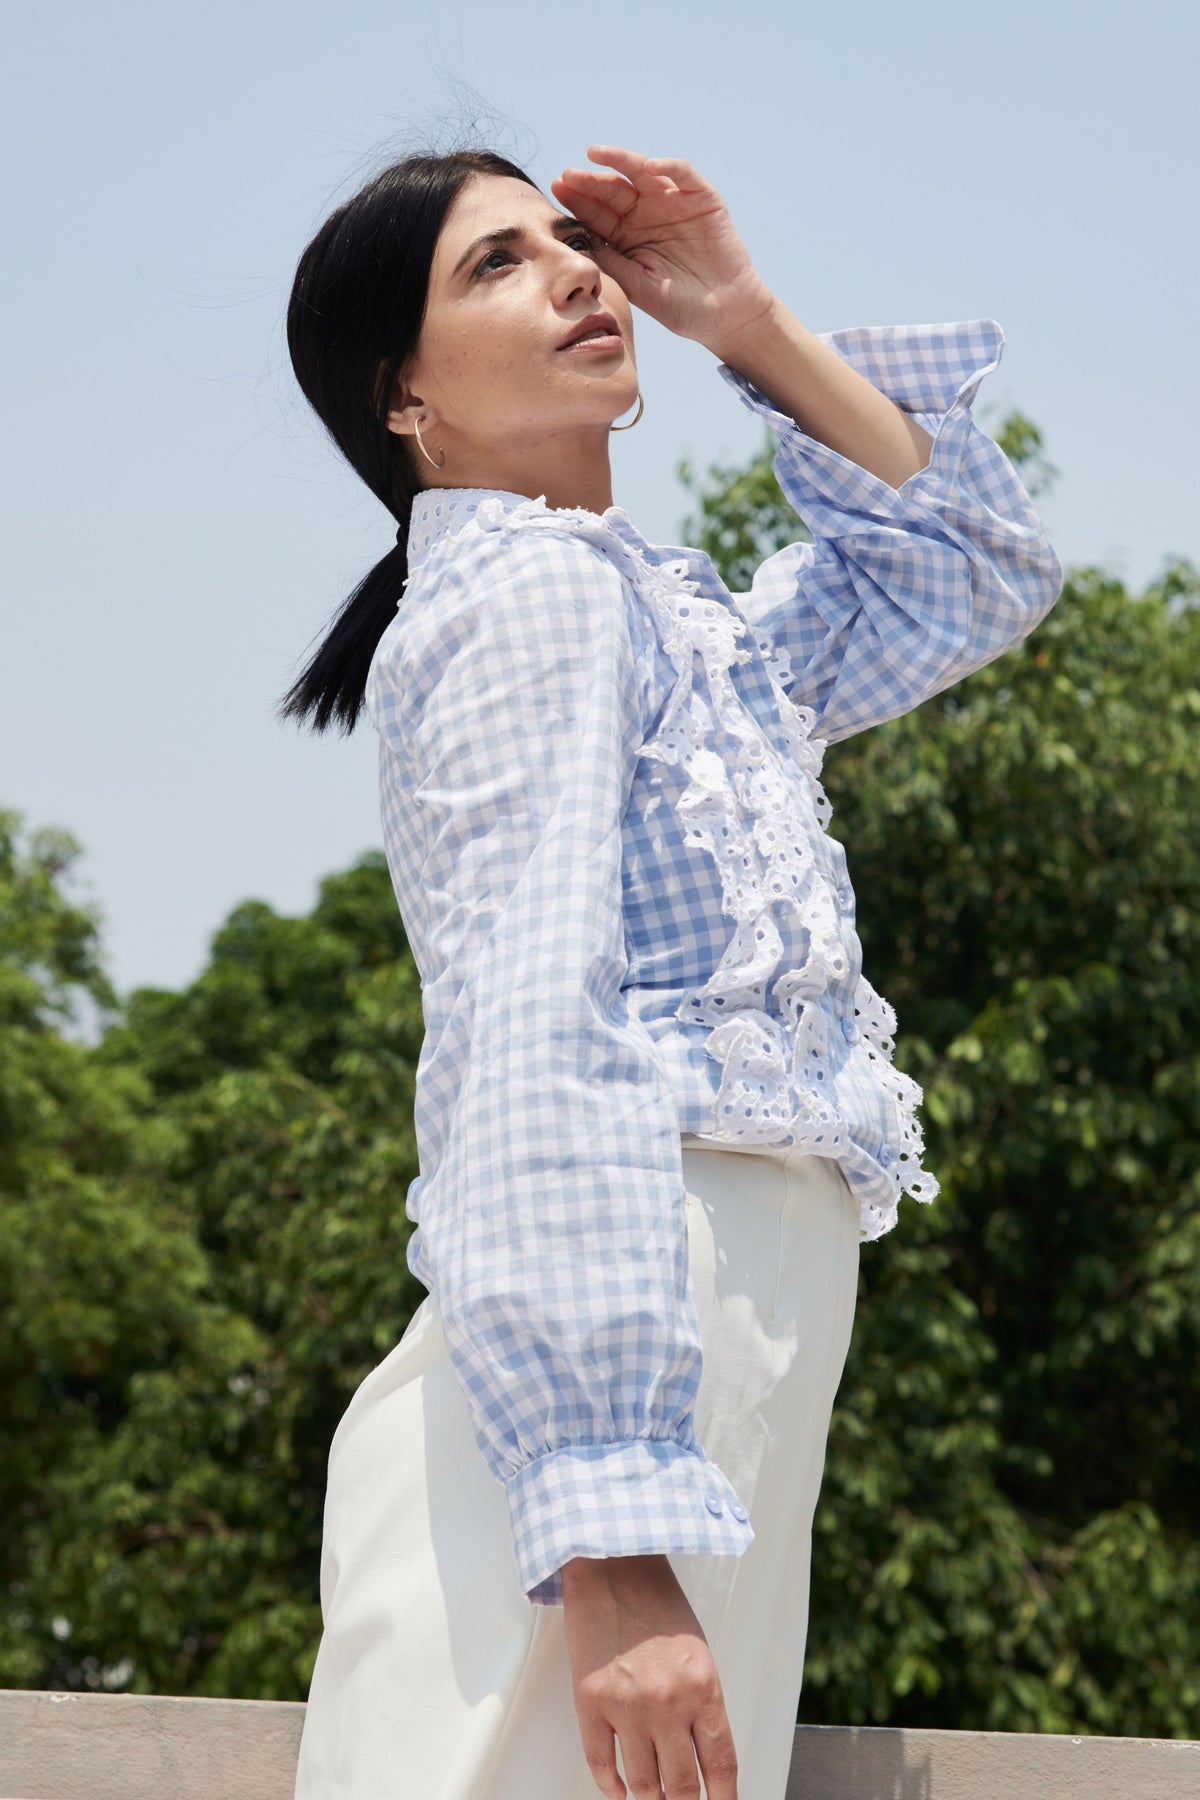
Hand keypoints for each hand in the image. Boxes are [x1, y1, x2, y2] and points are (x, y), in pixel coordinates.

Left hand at [550, 146, 775, 356]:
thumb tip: (574, 242)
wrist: (723, 315)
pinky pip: (683, 174)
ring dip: (620, 160)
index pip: (595, 213)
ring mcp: (672, 202)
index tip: (556, 190)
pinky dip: (668, 166)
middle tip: (569, 175)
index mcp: (624, 236)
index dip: (576, 201)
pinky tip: (649, 167)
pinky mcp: (701, 197)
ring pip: (641, 173)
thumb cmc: (678, 306)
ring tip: (596, 154)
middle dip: (590, 181)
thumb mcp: (637, 286)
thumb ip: (610, 262)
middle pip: (613, 189)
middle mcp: (645, 213)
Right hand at [561, 1553, 738, 1799]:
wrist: (612, 1564)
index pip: (720, 1764)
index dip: (724, 1799)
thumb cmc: (656, 1602)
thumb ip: (701, 1703)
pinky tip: (620, 1791)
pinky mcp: (589, 1702)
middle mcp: (667, 1702)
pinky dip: (612, 1787)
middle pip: (682, 1785)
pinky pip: (601, 1764)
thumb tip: (701, 1757)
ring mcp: (626, 1705)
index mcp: (703, 1686)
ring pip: (643, 1785)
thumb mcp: (697, 1651)